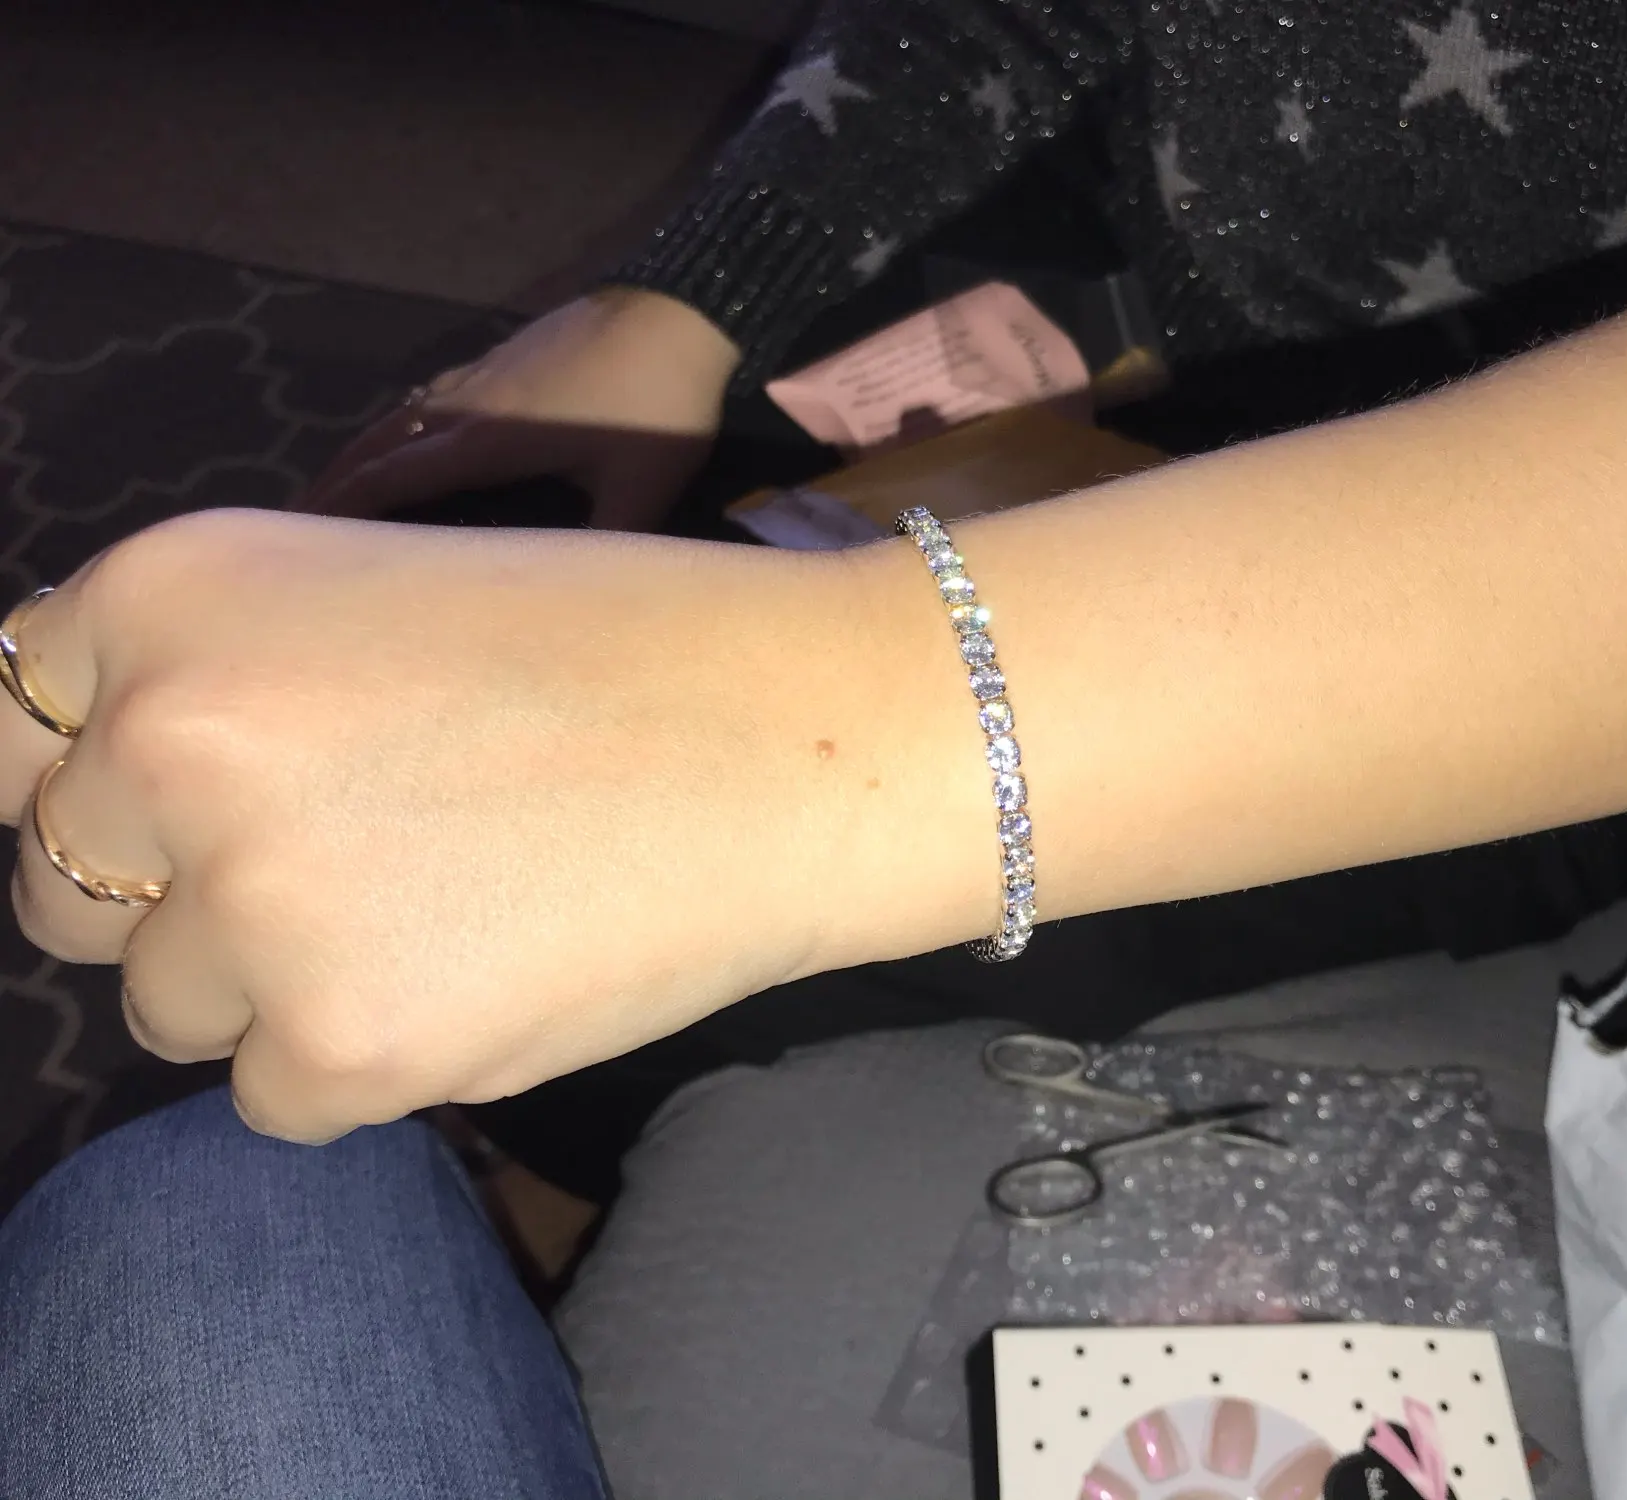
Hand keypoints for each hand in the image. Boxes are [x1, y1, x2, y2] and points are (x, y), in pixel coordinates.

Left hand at [0, 509, 988, 1142]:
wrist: (806, 743)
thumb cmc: (624, 644)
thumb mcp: (374, 596)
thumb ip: (223, 676)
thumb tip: (129, 794)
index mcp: (171, 593)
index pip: (1, 730)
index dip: (93, 788)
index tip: (175, 819)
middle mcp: (166, 742)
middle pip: (63, 892)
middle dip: (180, 897)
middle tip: (352, 867)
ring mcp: (246, 906)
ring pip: (168, 1009)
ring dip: (276, 987)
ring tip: (448, 919)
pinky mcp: (341, 1049)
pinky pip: (274, 1098)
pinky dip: (362, 1063)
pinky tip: (488, 982)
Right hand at [296, 289, 742, 531]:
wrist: (677, 311)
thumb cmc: (659, 404)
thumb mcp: (640, 487)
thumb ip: (607, 544)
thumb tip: (584, 609)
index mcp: (488, 441)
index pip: (393, 481)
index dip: (343, 513)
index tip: (299, 547)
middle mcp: (467, 404)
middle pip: (378, 447)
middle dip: (332, 488)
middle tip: (290, 529)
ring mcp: (481, 373)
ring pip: (399, 417)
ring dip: (360, 454)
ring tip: (331, 491)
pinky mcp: (501, 357)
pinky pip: (430, 395)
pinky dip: (400, 424)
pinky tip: (406, 436)